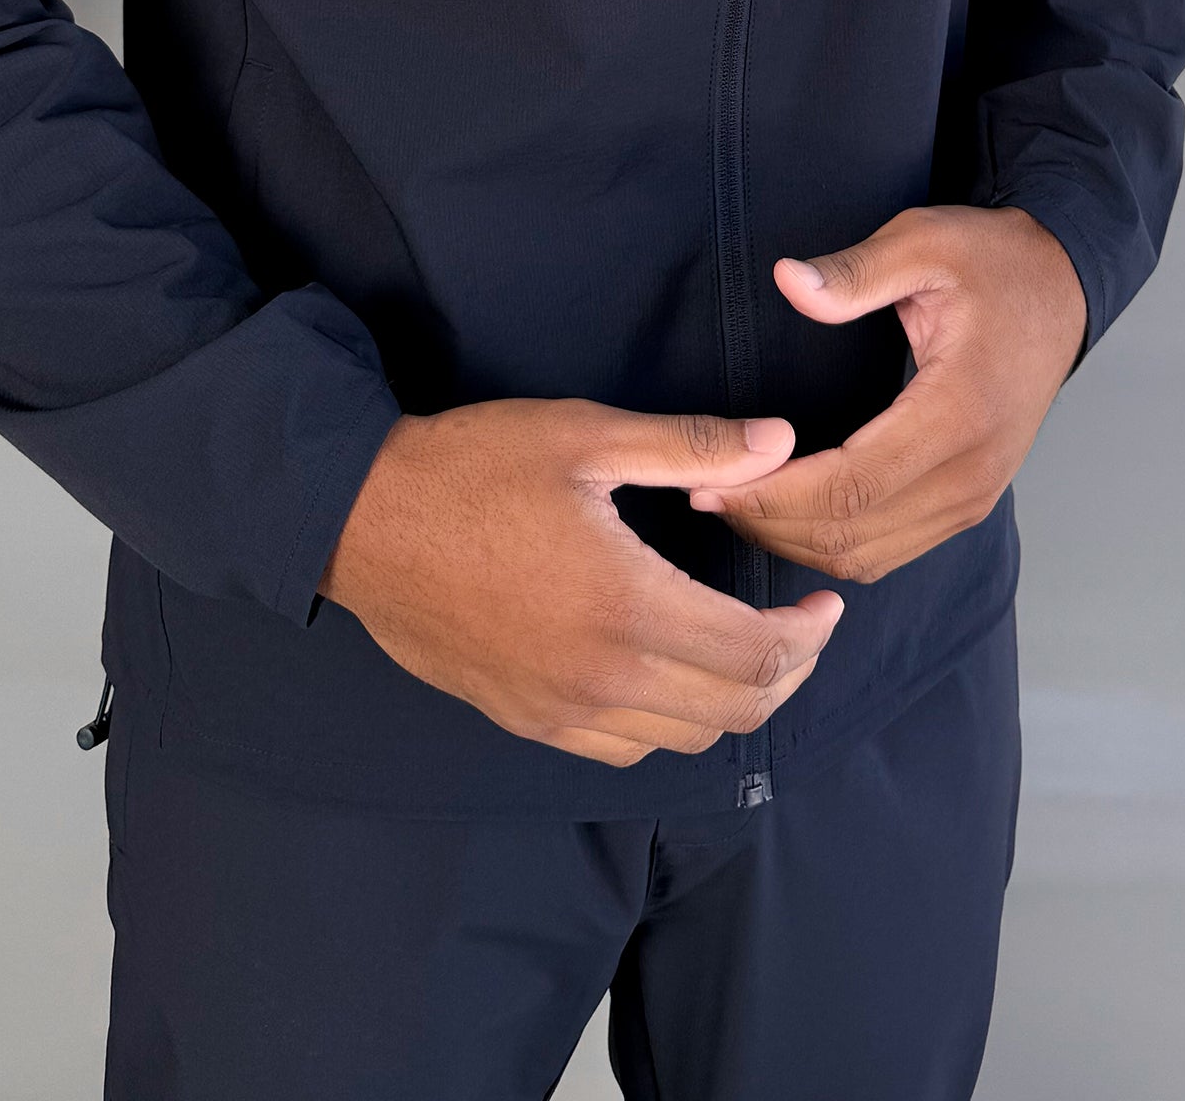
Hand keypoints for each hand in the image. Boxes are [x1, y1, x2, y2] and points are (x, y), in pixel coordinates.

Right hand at [319, 398, 844, 766]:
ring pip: (682, 739)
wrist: (359, 519)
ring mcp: (559, 710)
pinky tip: (662, 673)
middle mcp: (601, 678)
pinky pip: (621, 750)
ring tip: (740, 648)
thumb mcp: (585, 436)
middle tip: (799, 626)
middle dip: (786, 673)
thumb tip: (780, 445)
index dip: (810, 635)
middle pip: (734, 710)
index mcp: (628, 607)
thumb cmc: (471, 466)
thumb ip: (691, 446)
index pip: (758, 655)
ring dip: (729, 702)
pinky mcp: (524, 719)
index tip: (825, 602)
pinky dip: (665, 724)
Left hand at [693, 205, 1086, 583]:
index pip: (854, 485)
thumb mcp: (926, 242)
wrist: (1059, 289)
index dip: (775, 494)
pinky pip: (892, 549)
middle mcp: (974, 471)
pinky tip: (785, 515)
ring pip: (871, 555)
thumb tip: (789, 282)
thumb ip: (856, 270)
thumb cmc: (991, 261)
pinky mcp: (969, 501)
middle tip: (700, 493)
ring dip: (795, 541)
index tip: (711, 481)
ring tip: (731, 504)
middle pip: (855, 534)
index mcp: (961, 412)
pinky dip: (832, 545)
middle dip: (769, 523)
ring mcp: (976, 495)